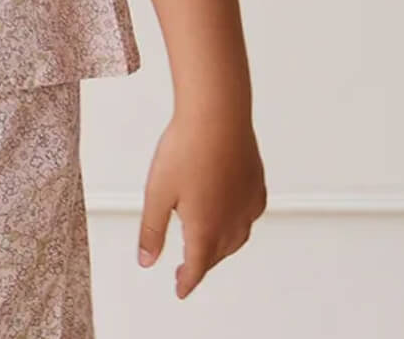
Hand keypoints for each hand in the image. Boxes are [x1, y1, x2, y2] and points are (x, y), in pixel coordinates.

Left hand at [137, 103, 266, 299]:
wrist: (218, 115)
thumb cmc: (187, 147)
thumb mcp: (157, 192)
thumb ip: (152, 230)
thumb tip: (147, 260)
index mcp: (206, 229)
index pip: (197, 267)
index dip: (186, 281)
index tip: (180, 289)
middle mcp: (232, 223)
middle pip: (216, 254)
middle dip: (202, 263)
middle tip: (188, 268)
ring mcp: (247, 204)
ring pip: (236, 238)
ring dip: (221, 246)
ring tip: (209, 245)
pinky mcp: (256, 184)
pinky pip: (249, 215)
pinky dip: (238, 223)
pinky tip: (231, 214)